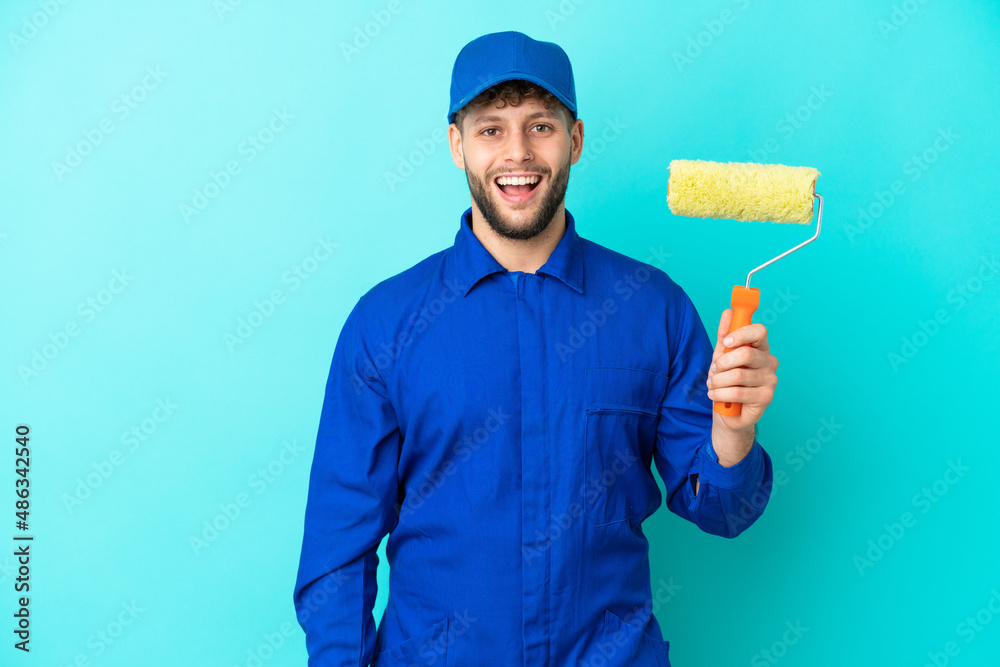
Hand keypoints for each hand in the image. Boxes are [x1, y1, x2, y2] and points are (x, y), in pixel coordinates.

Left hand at [706, 308, 778, 432]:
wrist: (728, 411)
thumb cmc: (726, 380)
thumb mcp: (722, 355)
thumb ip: (724, 335)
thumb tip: (728, 312)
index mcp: (761, 348)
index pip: (759, 331)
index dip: (741, 334)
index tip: (726, 341)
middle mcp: (769, 362)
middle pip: (746, 354)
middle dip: (722, 362)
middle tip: (713, 370)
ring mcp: (770, 380)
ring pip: (738, 375)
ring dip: (718, 381)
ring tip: (712, 385)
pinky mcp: (766, 398)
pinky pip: (738, 392)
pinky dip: (720, 394)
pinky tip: (715, 395)